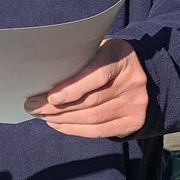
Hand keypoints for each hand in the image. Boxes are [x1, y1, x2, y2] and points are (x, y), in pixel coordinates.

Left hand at [25, 38, 149, 137]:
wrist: (145, 70)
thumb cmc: (109, 58)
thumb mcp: (99, 48)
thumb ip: (79, 60)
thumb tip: (43, 77)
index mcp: (121, 58)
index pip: (96, 75)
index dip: (72, 89)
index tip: (49, 97)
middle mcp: (132, 82)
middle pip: (90, 101)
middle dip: (56, 108)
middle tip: (33, 107)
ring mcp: (135, 104)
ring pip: (92, 118)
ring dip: (62, 120)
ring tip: (42, 116)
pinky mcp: (134, 122)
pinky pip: (99, 131)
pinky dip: (74, 129)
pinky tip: (58, 124)